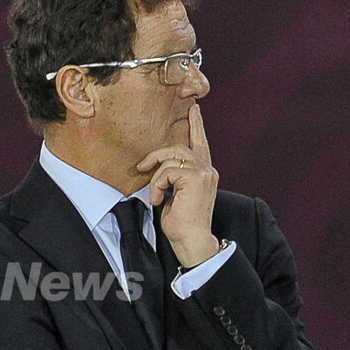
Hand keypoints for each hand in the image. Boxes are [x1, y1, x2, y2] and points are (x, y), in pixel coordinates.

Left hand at [136, 104, 219, 267]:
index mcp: (205, 172)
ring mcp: (204, 172)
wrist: (191, 240)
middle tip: (142, 166)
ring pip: (171, 158)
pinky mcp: (196, 178)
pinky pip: (167, 171)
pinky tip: (158, 200)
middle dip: (157, 155)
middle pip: (179, 147)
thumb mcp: (176, 195)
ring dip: (156, 177)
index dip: (197, 125)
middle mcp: (208, 170)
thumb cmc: (182, 223)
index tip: (194, 108)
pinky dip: (157, 185)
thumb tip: (159, 166)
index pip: (200, 143)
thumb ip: (174, 177)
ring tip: (155, 195)